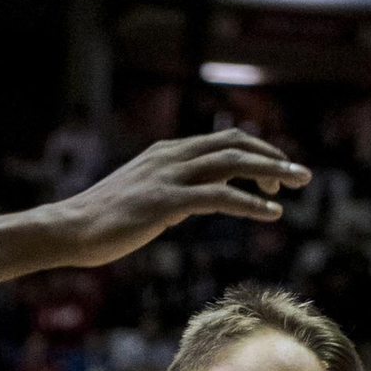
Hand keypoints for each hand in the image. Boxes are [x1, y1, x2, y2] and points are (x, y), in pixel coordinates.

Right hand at [52, 130, 309, 269]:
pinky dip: (250, 203)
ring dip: (271, 171)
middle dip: (272, 155)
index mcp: (167, 153)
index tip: (275, 172)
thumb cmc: (101, 223)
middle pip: (235, 144)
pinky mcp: (166, 201)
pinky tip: (272, 212)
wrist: (69, 230)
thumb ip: (170, 195)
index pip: (222, 141)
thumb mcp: (141, 200)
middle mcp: (172, 156)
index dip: (255, 152)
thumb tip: (189, 206)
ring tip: (297, 183)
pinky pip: (219, 196)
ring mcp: (169, 176)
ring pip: (233, 162)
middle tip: (301, 174)